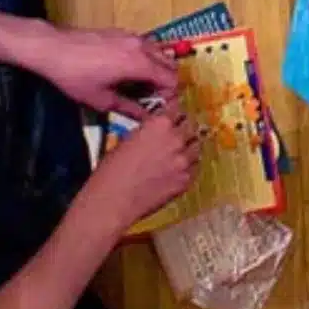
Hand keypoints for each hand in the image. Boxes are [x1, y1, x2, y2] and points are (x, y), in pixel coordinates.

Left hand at [38, 28, 179, 117]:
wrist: (53, 47)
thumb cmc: (75, 76)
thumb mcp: (101, 99)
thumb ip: (128, 108)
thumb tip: (145, 117)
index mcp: (139, 63)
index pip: (171, 79)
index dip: (170, 95)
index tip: (160, 107)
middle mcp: (140, 46)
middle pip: (169, 63)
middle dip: (166, 81)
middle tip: (153, 98)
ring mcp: (131, 36)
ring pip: (158, 51)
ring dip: (157, 68)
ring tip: (142, 85)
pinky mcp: (121, 32)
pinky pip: (144, 45)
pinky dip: (146, 57)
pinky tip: (129, 70)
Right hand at [80, 106, 201, 231]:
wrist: (114, 199)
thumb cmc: (112, 169)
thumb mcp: (127, 138)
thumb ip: (147, 130)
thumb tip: (155, 130)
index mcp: (160, 124)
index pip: (176, 108)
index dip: (174, 112)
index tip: (173, 115)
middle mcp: (176, 139)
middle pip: (191, 126)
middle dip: (184, 128)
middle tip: (178, 133)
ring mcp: (183, 161)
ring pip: (196, 147)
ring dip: (189, 147)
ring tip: (181, 151)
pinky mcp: (185, 181)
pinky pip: (194, 168)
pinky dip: (188, 167)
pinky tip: (179, 169)